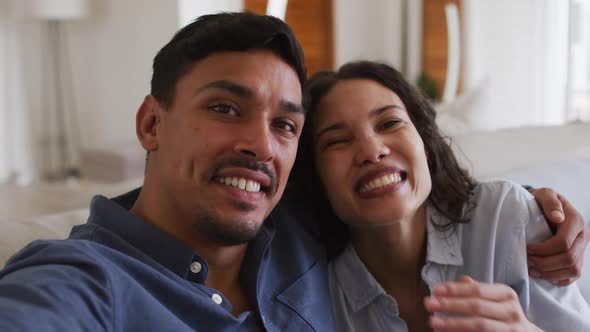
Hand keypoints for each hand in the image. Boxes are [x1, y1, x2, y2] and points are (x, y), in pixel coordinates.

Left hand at [424, 276, 541, 331]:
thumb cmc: (505, 314)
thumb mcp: (496, 298)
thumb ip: (477, 290)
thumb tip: (460, 280)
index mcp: (506, 294)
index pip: (477, 289)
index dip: (455, 289)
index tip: (436, 291)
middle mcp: (510, 311)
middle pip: (476, 306)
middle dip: (450, 305)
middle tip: (429, 305)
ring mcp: (511, 329)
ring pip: (479, 325)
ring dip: (454, 324)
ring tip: (434, 322)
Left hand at [527, 188, 588, 284]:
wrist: (544, 207)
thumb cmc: (541, 201)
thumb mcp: (544, 194)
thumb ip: (550, 202)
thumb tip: (557, 216)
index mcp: (576, 221)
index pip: (563, 243)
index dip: (544, 249)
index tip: (527, 249)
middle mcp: (583, 237)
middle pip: (569, 259)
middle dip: (545, 263)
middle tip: (527, 261)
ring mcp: (582, 249)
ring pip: (573, 270)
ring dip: (551, 273)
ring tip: (532, 270)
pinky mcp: (577, 259)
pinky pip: (573, 276)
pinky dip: (559, 279)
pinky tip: (543, 275)